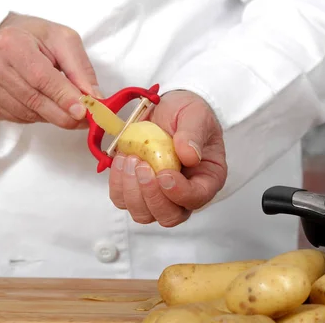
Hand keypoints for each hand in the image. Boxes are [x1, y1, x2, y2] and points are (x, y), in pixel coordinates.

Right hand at [0, 12, 101, 128]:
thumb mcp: (63, 40)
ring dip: (52, 116)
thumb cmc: (34, 36)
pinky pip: (18, 119)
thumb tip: (94, 99)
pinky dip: (37, 116)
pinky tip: (44, 104)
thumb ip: (80, 69)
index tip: (83, 111)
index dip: (63, 97)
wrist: (0, 36)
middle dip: (63, 114)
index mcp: (11, 43)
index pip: (41, 78)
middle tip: (84, 120)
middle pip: (34, 100)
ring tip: (66, 108)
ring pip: (28, 114)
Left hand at [108, 90, 226, 226]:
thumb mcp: (195, 114)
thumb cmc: (186, 112)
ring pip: (143, 213)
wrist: (165, 108)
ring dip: (132, 190)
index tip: (164, 174)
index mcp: (206, 178)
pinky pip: (122, 200)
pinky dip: (117, 184)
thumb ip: (193, 133)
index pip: (197, 199)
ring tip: (131, 159)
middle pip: (169, 216)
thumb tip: (189, 155)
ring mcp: (158, 193)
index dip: (179, 193)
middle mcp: (184, 193)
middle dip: (151, 195)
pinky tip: (121, 160)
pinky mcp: (136, 188)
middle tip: (142, 166)